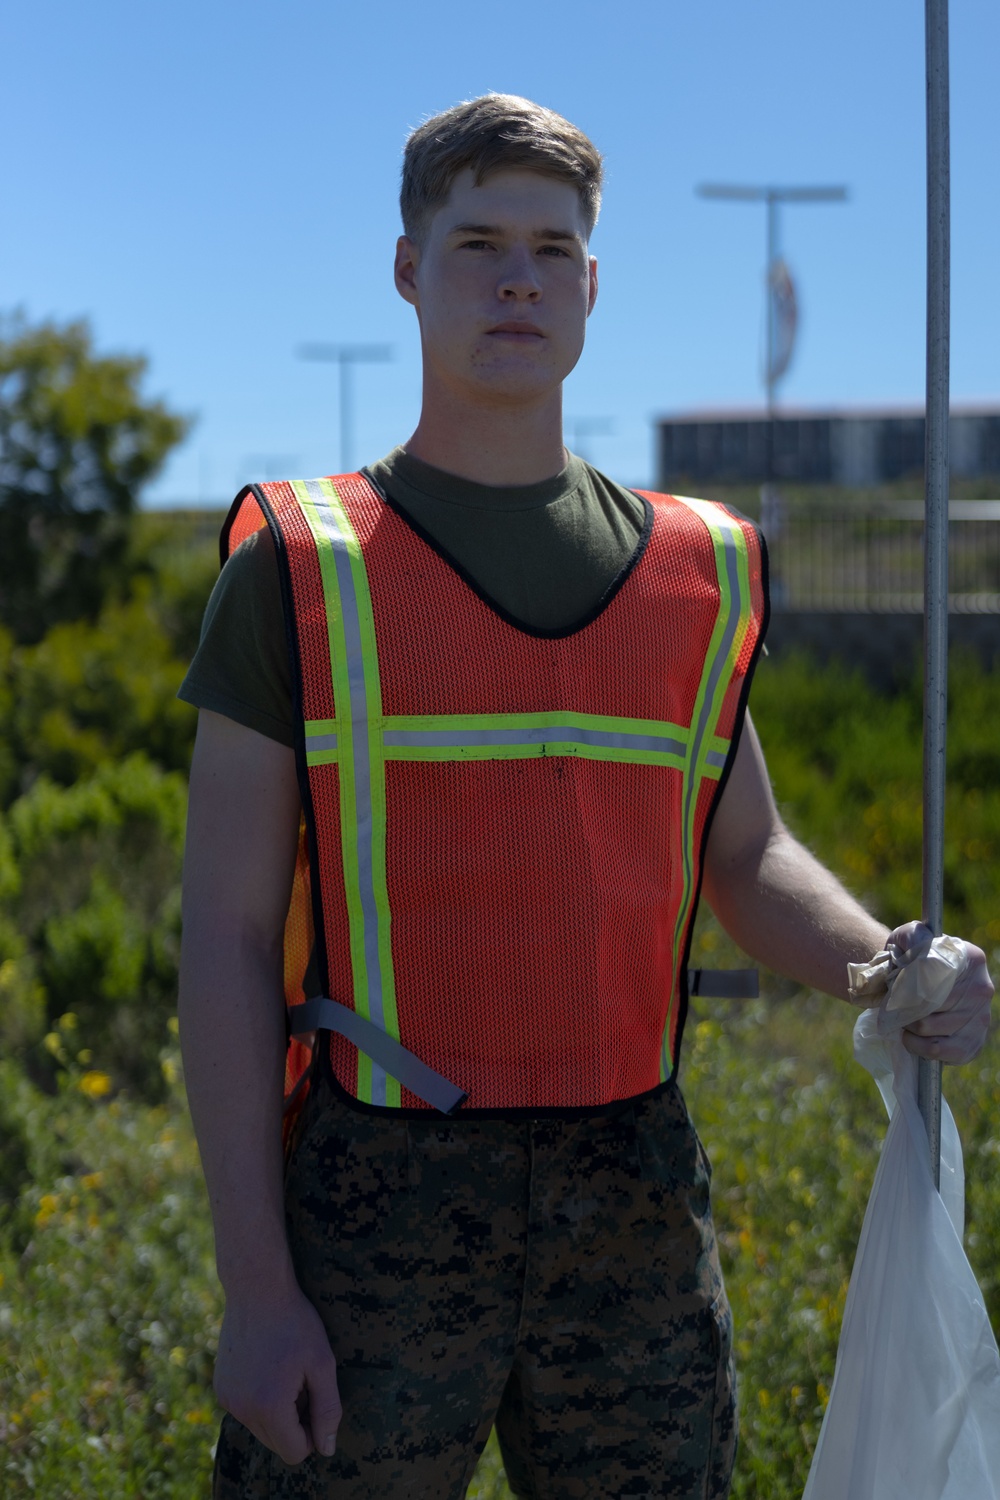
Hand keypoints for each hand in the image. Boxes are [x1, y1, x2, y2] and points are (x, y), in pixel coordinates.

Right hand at [214, 1286, 341, 1464]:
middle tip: (303, 1382)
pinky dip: (259, 1399)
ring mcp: (227, 1399)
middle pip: (276, 1444)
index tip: (317, 1401)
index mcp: (269, 1407)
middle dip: (294, 1422)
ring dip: (277, 1411)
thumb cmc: (295, 1323)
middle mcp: (242, 1409)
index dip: (312, 1434)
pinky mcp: (220, 1387)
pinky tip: (267, 1366)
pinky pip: (246, 1410)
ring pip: (260, 1428)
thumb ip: (327, 1410)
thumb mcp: (322, 1363)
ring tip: (285, 1371)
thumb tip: (327, 1450)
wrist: (256, 1288)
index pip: (294, 1452)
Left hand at [888, 921, 993, 1064]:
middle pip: (930, 1004)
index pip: (935, 974)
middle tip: (893, 1003)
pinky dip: (918, 1047)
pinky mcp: (973, 1044)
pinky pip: (940, 1052)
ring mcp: (981, 1019)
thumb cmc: (911, 958)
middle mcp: (982, 989)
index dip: (908, 983)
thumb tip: (918, 949)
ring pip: (930, 1028)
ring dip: (907, 1026)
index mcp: (971, 959)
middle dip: (903, 1005)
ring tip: (901, 1017)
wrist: (917, 983)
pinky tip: (911, 1037)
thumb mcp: (908, 937)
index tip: (894, 985)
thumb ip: (913, 937)